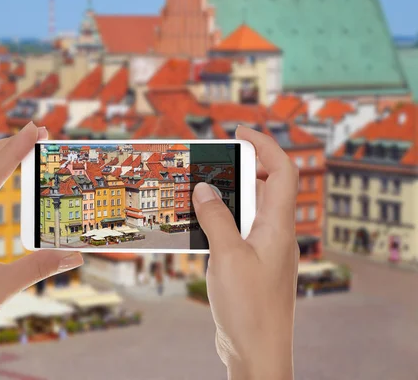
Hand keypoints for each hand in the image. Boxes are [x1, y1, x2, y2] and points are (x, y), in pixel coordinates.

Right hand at [192, 126, 298, 379]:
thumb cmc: (250, 307)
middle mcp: (276, 234)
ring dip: (229, 194)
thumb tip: (205, 187)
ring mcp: (265, 250)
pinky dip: (222, 220)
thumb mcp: (228, 256)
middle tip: (215, 157)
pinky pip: (239, 231)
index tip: (239, 131)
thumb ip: (217, 218)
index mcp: (278, 225)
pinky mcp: (252, 266)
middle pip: (268, 186)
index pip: (282, 170)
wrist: (258, 350)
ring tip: (201, 187)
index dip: (265, 144)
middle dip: (244, 166)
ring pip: (251, 210)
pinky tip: (200, 224)